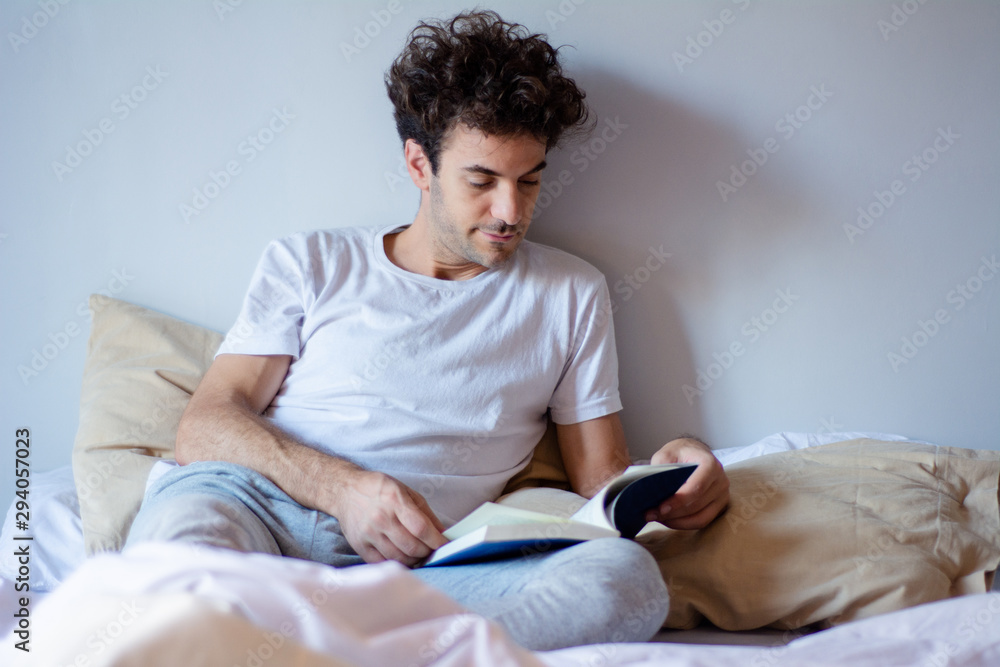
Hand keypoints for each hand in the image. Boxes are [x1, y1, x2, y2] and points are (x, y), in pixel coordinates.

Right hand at [333, 469, 447, 565]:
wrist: (345, 491)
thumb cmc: (379, 489)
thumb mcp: (406, 491)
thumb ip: (425, 513)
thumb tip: (442, 533)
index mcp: (395, 501)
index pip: (421, 528)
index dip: (436, 540)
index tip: (445, 545)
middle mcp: (381, 518)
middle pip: (412, 547)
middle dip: (427, 552)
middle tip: (431, 549)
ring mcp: (369, 534)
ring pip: (399, 558)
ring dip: (414, 560)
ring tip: (418, 553)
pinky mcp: (360, 545)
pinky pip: (383, 562)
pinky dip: (397, 563)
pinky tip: (402, 557)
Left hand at [646, 437, 728, 529]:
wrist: (694, 451)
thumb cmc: (680, 453)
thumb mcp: (666, 454)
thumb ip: (660, 471)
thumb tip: (652, 493)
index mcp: (710, 464)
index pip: (696, 488)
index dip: (678, 501)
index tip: (661, 508)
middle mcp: (720, 481)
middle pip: (696, 505)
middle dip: (672, 514)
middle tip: (650, 514)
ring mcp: (722, 495)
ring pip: (700, 518)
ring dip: (676, 522)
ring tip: (657, 518)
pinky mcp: (718, 506)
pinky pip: (702, 521)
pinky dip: (684, 524)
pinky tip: (669, 520)